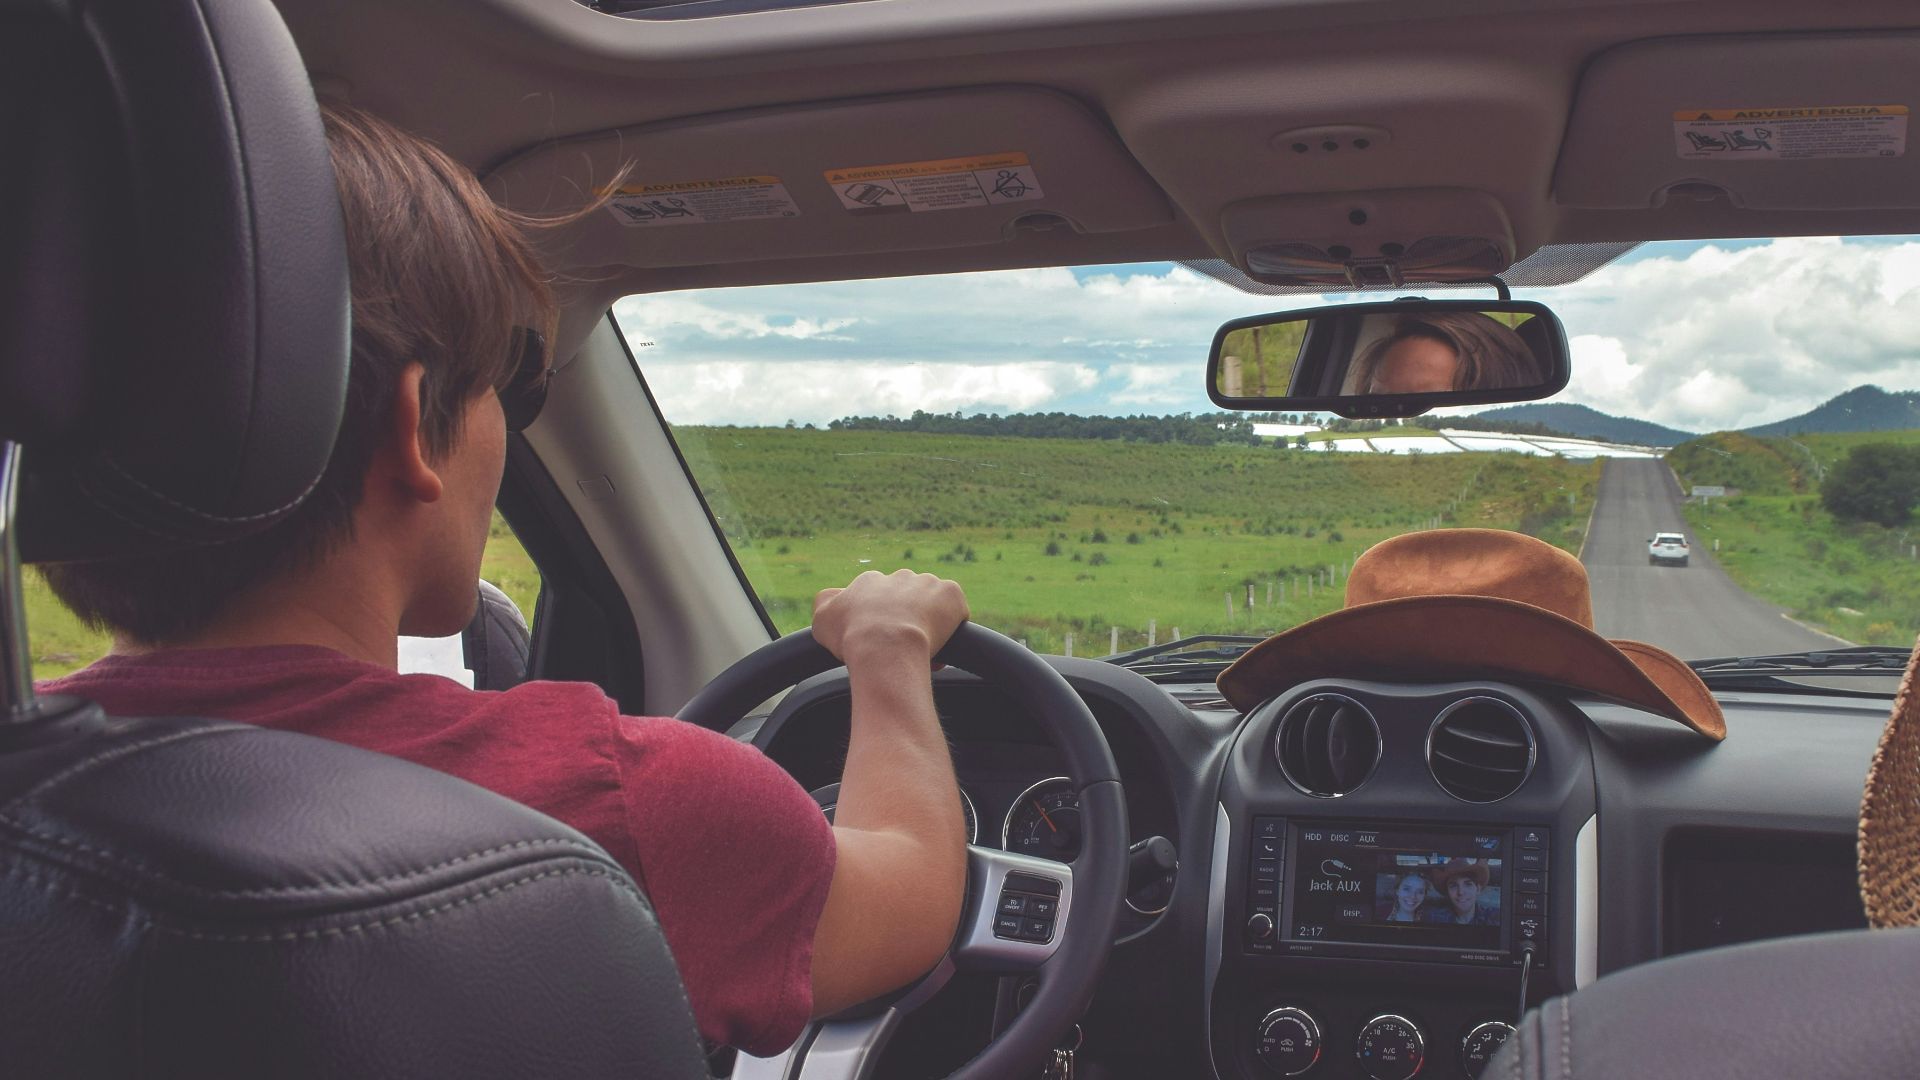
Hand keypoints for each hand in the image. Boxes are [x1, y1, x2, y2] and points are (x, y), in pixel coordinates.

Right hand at [812, 569, 968, 665]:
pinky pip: (956, 610)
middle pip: (906, 600)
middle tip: (903, 649)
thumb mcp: (822, 620)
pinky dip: (952, 628)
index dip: (880, 624)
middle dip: (906, 622)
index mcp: (869, 582)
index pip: (877, 599)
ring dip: (929, 625)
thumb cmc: (852, 637)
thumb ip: (825, 604)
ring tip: (923, 653)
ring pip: (932, 605)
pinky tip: (942, 647)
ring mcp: (927, 583)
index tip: (881, 644)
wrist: (885, 646)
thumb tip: (832, 598)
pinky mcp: (951, 594)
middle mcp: (898, 577)